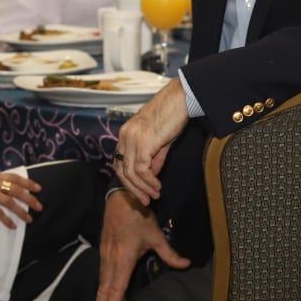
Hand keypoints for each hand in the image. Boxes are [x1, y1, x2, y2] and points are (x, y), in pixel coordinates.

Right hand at [88, 190, 189, 300]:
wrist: (121, 199)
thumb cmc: (140, 217)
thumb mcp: (157, 235)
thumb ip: (170, 253)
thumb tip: (186, 264)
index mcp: (124, 258)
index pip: (118, 286)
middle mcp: (111, 259)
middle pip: (105, 288)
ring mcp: (105, 254)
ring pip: (101, 281)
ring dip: (97, 299)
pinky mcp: (103, 250)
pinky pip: (101, 273)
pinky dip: (99, 287)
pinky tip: (100, 294)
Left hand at [113, 79, 190, 205]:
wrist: (181, 98)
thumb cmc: (173, 115)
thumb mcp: (161, 139)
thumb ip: (154, 158)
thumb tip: (151, 176)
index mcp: (126, 134)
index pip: (118, 162)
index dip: (127, 180)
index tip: (139, 191)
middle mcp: (125, 136)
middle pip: (121, 170)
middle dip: (132, 189)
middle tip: (145, 201)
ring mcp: (132, 139)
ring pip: (130, 172)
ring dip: (142, 188)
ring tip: (154, 196)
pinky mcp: (143, 142)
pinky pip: (141, 169)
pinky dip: (149, 181)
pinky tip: (157, 186)